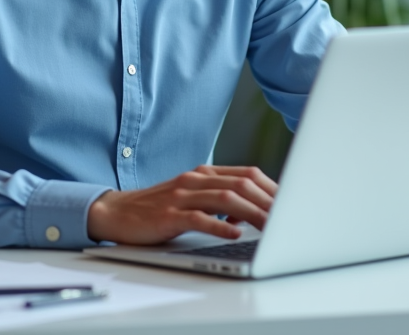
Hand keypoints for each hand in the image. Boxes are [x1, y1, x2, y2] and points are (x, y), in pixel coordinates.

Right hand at [87, 165, 277, 244]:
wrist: (116, 212)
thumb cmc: (158, 208)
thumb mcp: (192, 197)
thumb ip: (220, 199)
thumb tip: (256, 209)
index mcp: (204, 174)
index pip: (247, 174)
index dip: (272, 188)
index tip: (292, 203)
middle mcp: (195, 180)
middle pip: (242, 184)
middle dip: (269, 201)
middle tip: (290, 217)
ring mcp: (181, 196)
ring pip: (225, 199)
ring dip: (252, 213)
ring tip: (271, 227)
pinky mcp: (169, 215)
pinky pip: (199, 218)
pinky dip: (220, 225)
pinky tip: (235, 233)